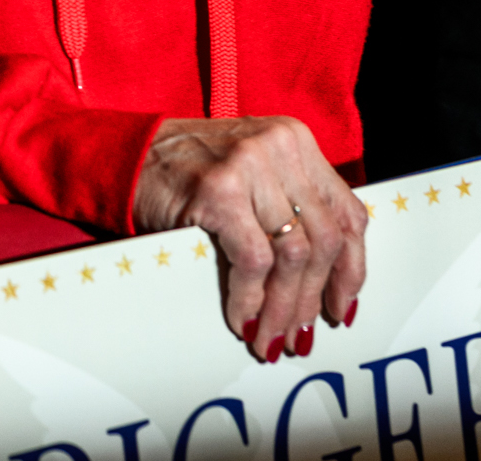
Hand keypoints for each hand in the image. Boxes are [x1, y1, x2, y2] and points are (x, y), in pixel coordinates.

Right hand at [132, 117, 364, 361]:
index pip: (348, 213)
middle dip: (313, 300)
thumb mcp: (255, 173)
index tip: (341, 308)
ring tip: (271, 339)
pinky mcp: (219, 191)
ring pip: (294, 255)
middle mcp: (281, 147)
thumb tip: (327, 280)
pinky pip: (253, 261)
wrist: (129, 155)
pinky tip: (242, 320)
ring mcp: (251, 165)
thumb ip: (290, 203)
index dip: (352, 269)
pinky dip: (250, 299)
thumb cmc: (191, 173)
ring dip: (284, 309)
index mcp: (297, 142)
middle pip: (325, 240)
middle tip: (300, 337)